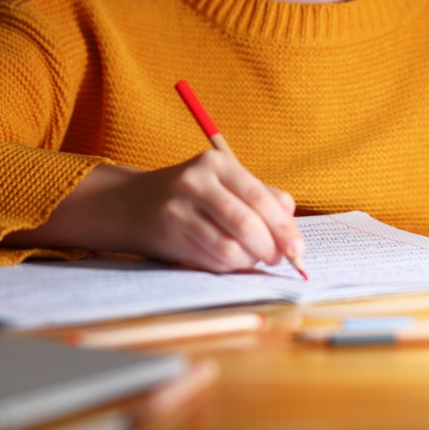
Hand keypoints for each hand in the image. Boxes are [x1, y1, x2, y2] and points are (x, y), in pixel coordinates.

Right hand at [5, 151, 303, 273]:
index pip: (260, 197)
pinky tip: (230, 261)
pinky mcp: (168, 235)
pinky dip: (229, 266)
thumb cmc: (192, 194)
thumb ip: (263, 196)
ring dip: (249, 261)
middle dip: (269, 249)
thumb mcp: (224, 182)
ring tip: (252, 258)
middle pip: (246, 224)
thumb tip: (292, 221)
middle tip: (277, 258)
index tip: (297, 247)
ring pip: (229, 248)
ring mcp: (178, 209)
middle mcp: (195, 182)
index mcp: (216, 163)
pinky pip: (211, 260)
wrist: (131, 203)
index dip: (284, 227)